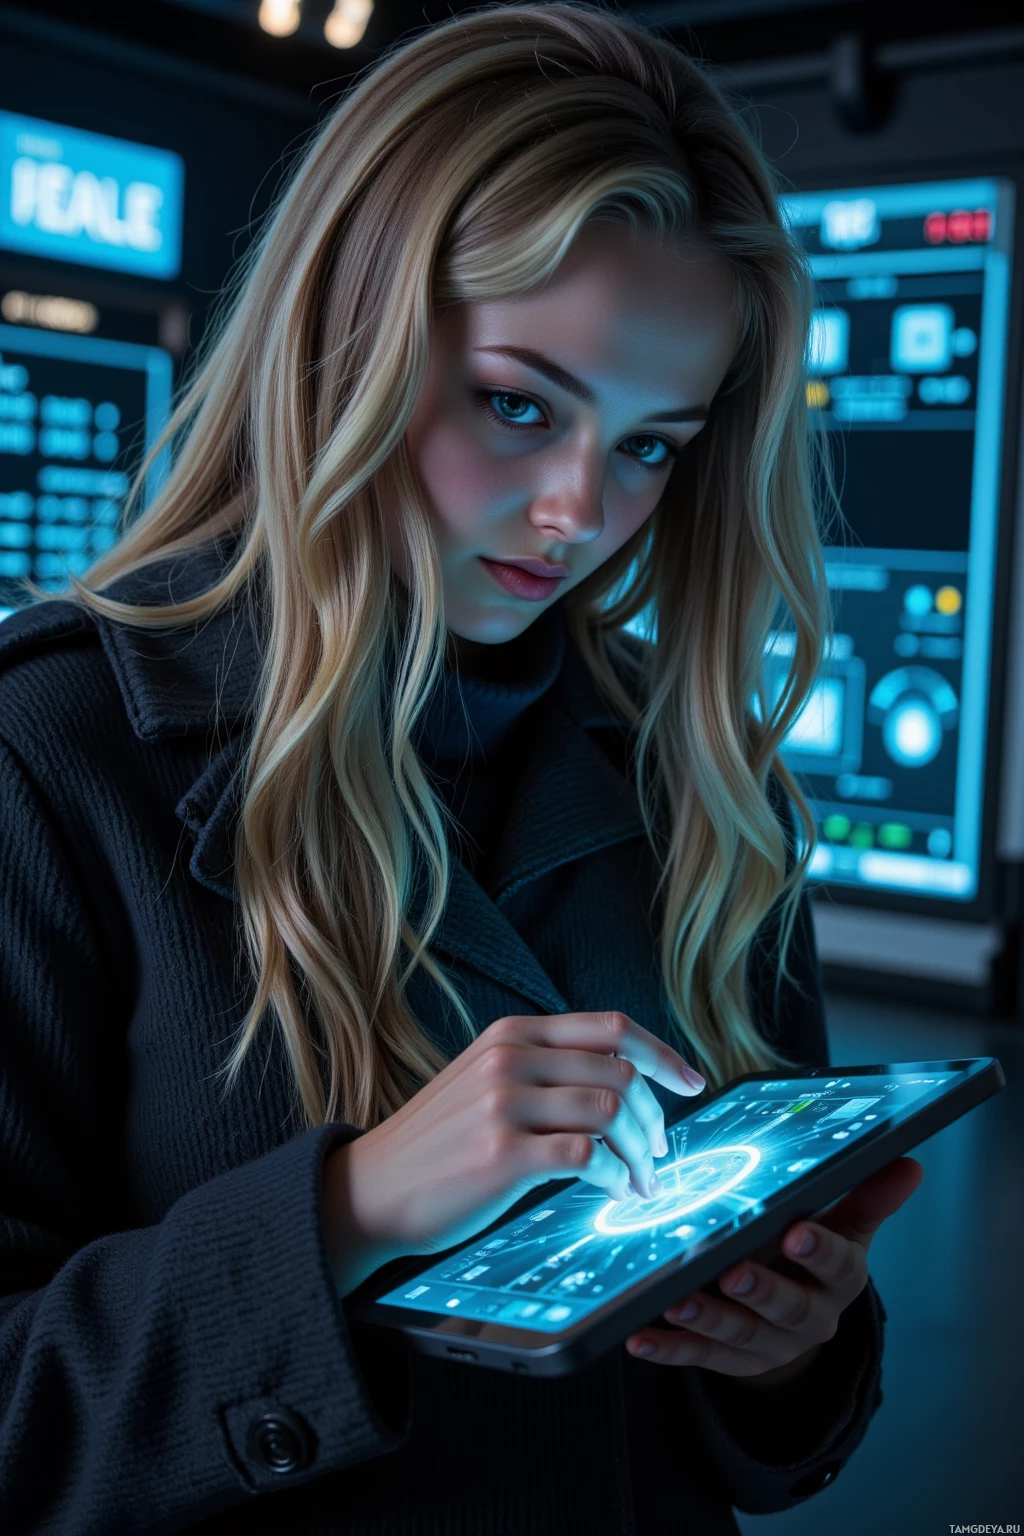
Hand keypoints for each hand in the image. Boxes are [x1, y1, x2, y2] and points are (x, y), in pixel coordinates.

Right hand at [325, 1011, 705, 1289]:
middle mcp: (510, 1057)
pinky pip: (587, 1157)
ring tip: (642, 1181)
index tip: (692, 1082)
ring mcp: (504, 1103)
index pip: (611, 1026)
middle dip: (655, 1118)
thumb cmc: (438, 1143)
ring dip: (641, 1153)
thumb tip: (622, 1081)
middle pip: (621, 1070)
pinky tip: (615, 1193)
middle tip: (659, 1152)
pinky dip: (615, 1177)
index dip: (663, 1053)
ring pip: (612, 1110)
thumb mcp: (485, 1081)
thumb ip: (543, 1069)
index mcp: (512, 1033)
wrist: (371, 1188)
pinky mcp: (502, 1153)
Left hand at [625, 1155, 923, 1381]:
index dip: (818, 1251)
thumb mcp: (844, 1229)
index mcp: (839, 1280)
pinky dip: (668, 1350)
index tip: (797, 1232)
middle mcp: (807, 1318)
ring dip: (707, 1319)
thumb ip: (867, 1199)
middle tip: (733, 1272)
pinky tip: (639, 1338)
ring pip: (738, 1335)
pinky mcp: (730, 1362)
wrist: (798, 1322)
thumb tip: (910, 1164)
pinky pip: (698, 1358)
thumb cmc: (814, 1256)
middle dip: (761, 1291)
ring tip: (676, 1302)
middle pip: (787, 1307)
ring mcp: (768, 1345)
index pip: (838, 1267)